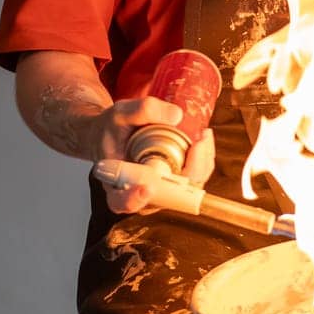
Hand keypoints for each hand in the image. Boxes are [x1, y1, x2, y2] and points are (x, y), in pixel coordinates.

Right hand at [86, 99, 214, 215]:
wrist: (113, 132)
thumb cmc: (111, 129)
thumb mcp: (120, 114)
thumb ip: (142, 111)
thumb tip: (176, 115)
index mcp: (116, 187)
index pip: (123, 203)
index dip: (136, 199)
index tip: (147, 186)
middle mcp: (139, 195)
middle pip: (166, 197)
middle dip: (189, 172)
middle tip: (198, 144)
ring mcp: (159, 191)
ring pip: (186, 190)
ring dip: (200, 165)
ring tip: (203, 136)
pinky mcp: (173, 182)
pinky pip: (192, 178)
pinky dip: (202, 161)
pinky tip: (202, 140)